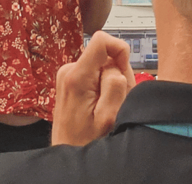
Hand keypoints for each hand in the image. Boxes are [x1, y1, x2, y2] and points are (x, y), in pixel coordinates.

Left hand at [52, 31, 135, 145]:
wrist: (68, 152)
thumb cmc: (86, 140)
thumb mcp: (108, 116)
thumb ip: (115, 84)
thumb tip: (116, 63)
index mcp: (76, 76)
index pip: (101, 40)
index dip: (120, 50)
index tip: (124, 71)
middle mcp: (69, 71)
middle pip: (106, 54)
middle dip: (117, 73)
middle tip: (114, 100)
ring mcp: (69, 74)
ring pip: (104, 64)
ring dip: (111, 82)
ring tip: (106, 105)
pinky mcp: (72, 79)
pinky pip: (97, 72)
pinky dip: (104, 86)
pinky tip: (100, 104)